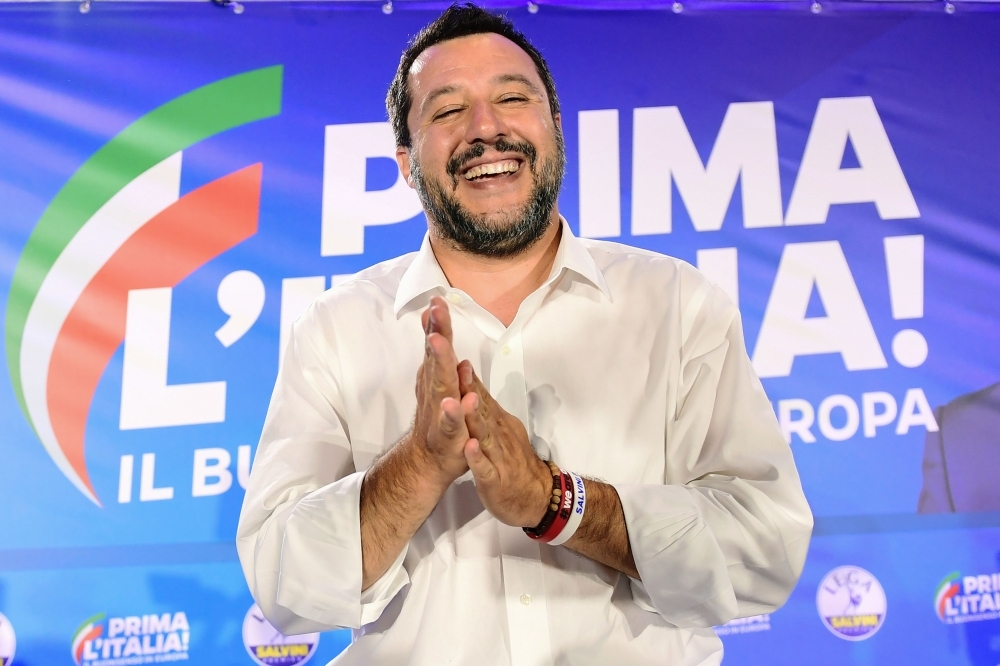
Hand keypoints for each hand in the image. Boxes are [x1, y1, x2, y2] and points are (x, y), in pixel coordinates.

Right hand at [408, 296, 469, 486]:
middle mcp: (435, 390)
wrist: (426, 461)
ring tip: (439, 343)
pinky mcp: (448, 436)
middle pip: (436, 358)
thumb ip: (437, 351)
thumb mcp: (438, 380)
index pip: (437, 345)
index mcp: (436, 377)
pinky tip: (456, 401)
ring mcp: (439, 412)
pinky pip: (451, 423)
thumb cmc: (438, 417)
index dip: (438, 322)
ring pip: (441, 386)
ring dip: (440, 364)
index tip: (437, 298)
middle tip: (436, 310)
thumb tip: (432, 319)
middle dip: (437, 333)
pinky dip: (453, 412)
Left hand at [457, 363, 551, 527]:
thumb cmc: (514, 461)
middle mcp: (499, 435)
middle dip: (470, 389)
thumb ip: (487, 409)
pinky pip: (485, 468)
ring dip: (476, 418)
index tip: (455, 356)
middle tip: (457, 367)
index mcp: (498, 423)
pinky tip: (470, 446)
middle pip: (483, 410)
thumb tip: (473, 385)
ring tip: (467, 400)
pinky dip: (478, 457)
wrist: (537, 495)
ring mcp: (498, 456)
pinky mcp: (495, 480)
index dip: (469, 378)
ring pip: (486, 435)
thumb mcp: (501, 430)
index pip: (482, 397)